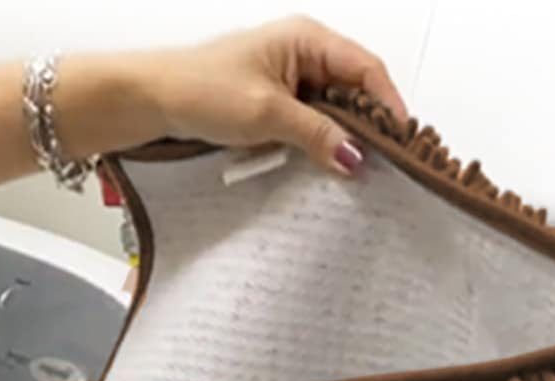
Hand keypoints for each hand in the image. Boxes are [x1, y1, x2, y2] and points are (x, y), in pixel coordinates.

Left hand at [145, 16, 407, 173]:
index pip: (365, 69)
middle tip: (381, 163)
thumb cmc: (202, 90)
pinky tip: (321, 164)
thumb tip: (356, 158)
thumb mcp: (267, 115)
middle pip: (353, 91)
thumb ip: (317, 135)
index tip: (402, 141)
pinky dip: (316, 144)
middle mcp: (302, 54)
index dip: (388, 105)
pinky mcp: (274, 103)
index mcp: (306, 39)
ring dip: (339, 139)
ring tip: (353, 168)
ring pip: (331, 111)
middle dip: (366, 126)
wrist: (153, 100)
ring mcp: (288, 80)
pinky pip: (308, 124)